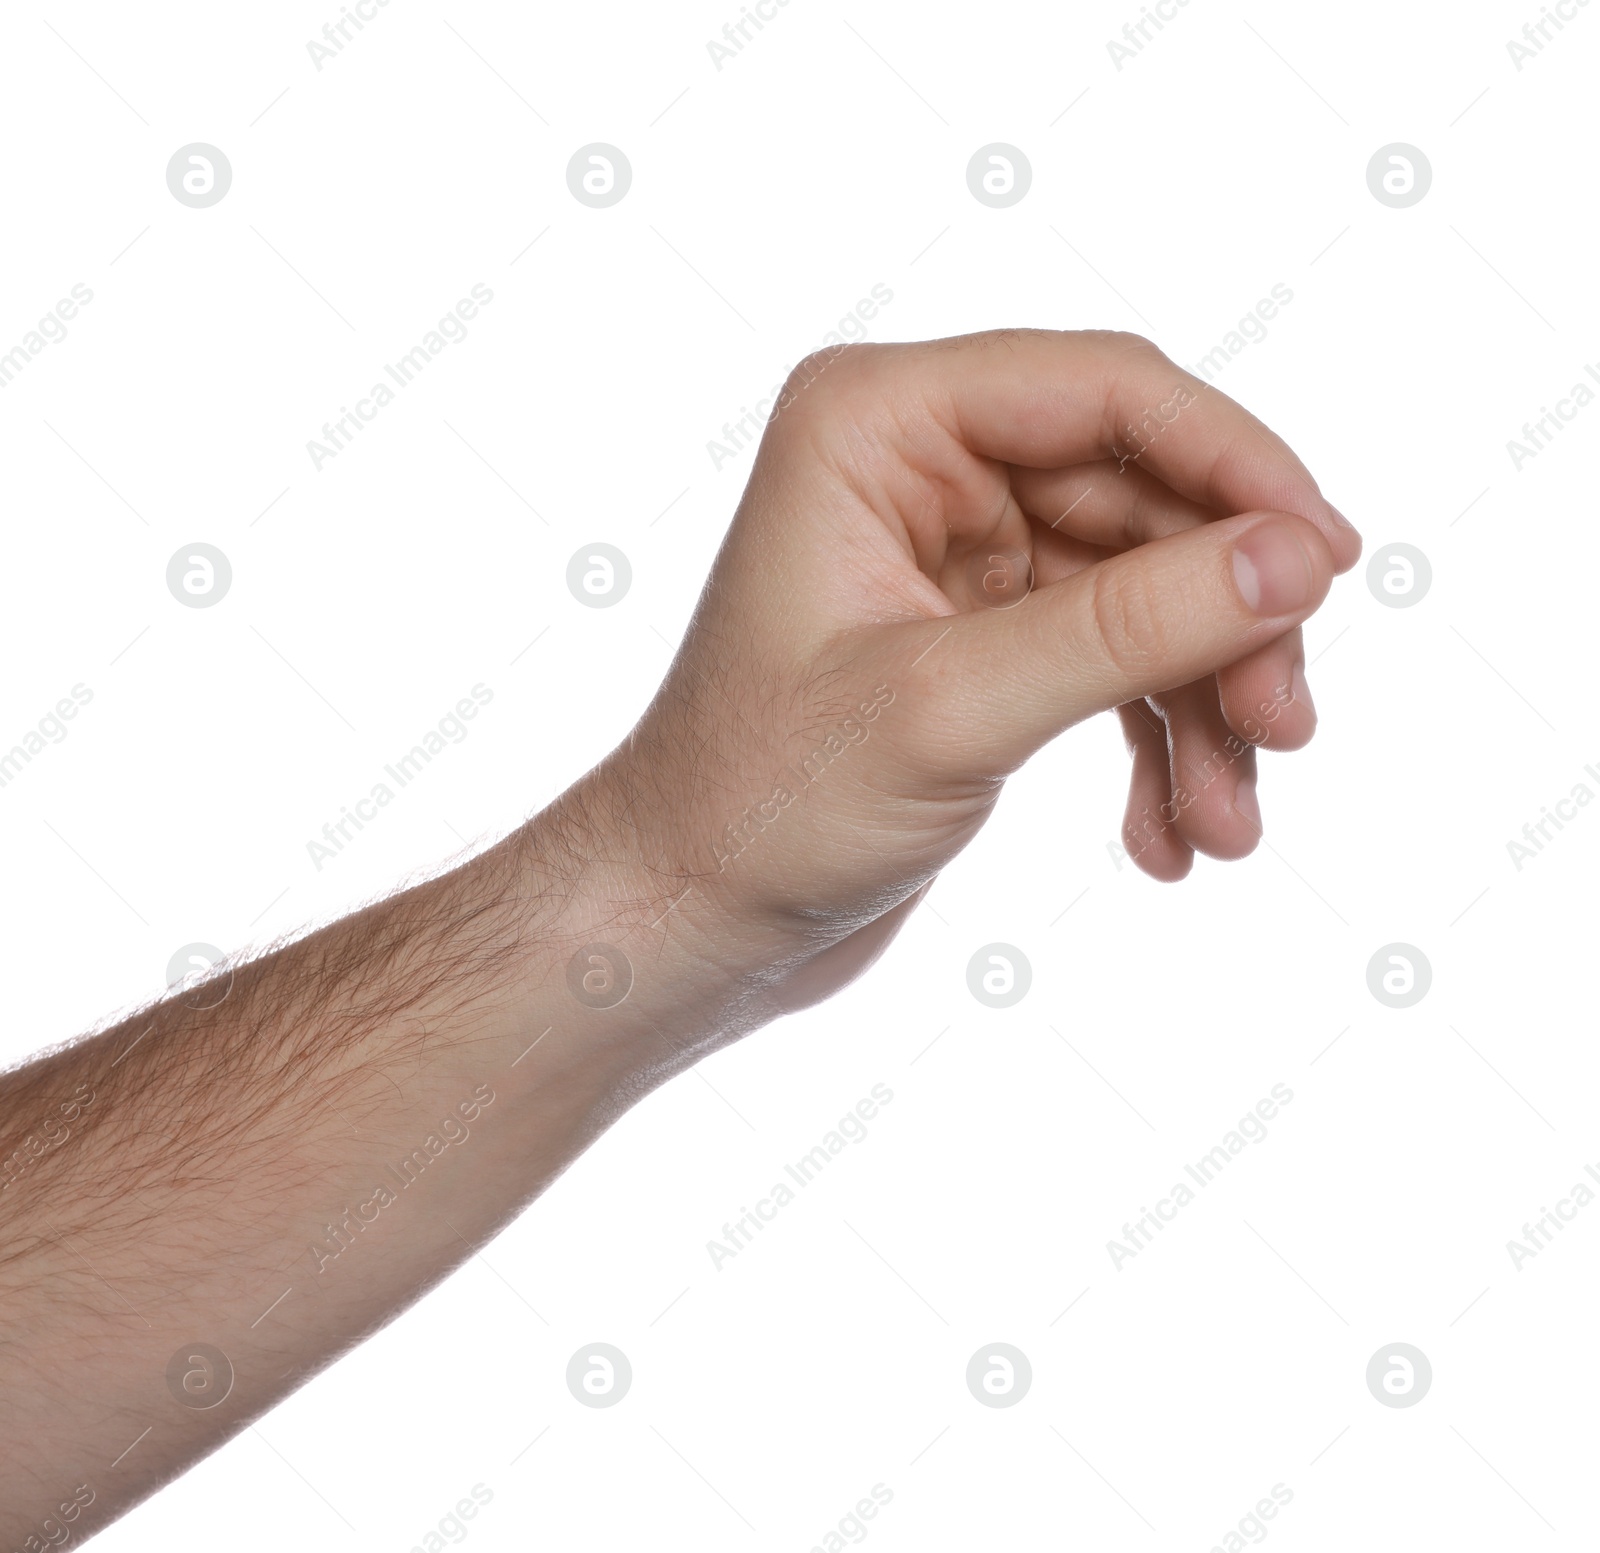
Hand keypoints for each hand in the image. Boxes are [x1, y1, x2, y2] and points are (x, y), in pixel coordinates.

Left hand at [596, 329, 1360, 1007]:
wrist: (685, 920)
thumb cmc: (761, 805)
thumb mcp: (951, 711)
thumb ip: (1129, 627)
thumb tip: (1297, 558)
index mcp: (878, 424)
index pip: (1107, 391)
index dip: (1238, 469)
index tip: (1328, 566)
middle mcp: (919, 467)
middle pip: (1143, 498)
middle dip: (1223, 621)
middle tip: (1286, 728)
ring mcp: (954, 556)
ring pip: (1142, 590)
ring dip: (1201, 704)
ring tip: (1230, 823)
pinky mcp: (977, 641)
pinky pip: (1109, 659)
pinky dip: (1153, 742)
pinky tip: (1167, 838)